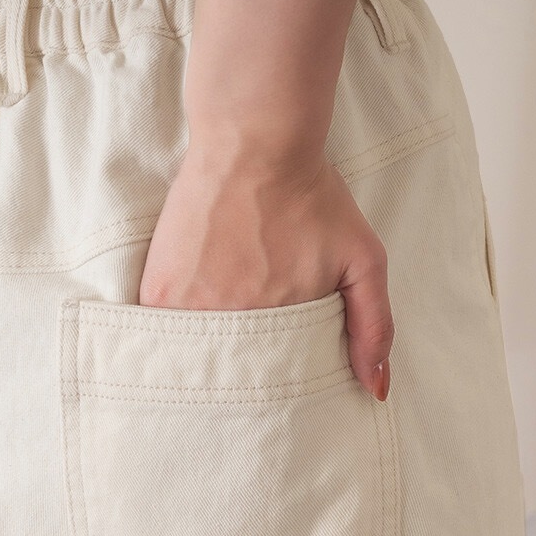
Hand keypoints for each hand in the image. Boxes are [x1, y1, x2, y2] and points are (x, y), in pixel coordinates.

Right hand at [139, 141, 393, 400]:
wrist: (253, 144)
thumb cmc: (312, 197)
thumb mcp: (364, 260)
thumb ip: (374, 326)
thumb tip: (376, 390)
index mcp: (281, 328)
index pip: (274, 383)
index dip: (273, 383)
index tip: (271, 378)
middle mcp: (232, 325)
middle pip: (231, 376)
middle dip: (237, 377)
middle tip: (243, 355)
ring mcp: (189, 310)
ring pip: (193, 362)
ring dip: (201, 361)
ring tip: (213, 343)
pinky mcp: (159, 290)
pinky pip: (160, 338)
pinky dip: (171, 340)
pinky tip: (183, 329)